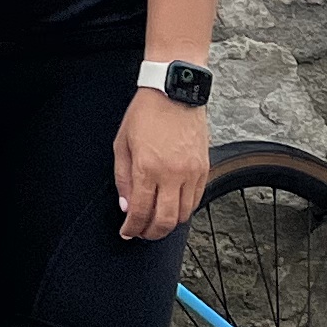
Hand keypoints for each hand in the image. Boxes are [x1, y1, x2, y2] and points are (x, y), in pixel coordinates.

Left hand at [116, 88, 209, 239]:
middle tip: (141, 233)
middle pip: (165, 221)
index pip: (141, 211)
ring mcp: (192, 172)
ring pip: (184, 214)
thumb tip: (127, 206)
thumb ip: (123, 179)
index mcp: (148, 167)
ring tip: (156, 222)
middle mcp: (173, 174)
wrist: (174, 93)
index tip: (127, 232)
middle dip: (151, 233)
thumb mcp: (122, 145)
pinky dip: (184, 209)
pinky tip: (172, 206)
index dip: (132, 227)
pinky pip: (196, 199)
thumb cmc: (145, 114)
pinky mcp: (204, 168)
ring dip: (169, 224)